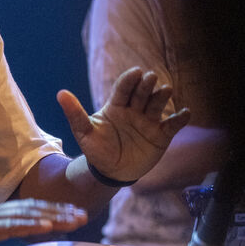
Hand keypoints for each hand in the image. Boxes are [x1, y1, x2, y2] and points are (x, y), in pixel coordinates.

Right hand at [0, 198, 86, 245]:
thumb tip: (2, 245)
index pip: (26, 210)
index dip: (50, 211)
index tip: (72, 214)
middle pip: (31, 208)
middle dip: (60, 211)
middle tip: (85, 214)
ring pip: (25, 214)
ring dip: (52, 215)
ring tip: (75, 218)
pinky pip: (7, 227)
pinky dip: (29, 224)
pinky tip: (46, 225)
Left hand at [57, 67, 189, 182]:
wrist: (111, 172)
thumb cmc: (97, 150)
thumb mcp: (84, 133)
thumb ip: (75, 114)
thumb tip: (60, 93)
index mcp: (116, 106)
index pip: (124, 88)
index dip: (129, 80)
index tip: (135, 72)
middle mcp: (134, 110)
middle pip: (142, 94)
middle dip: (146, 85)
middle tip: (151, 77)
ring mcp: (149, 121)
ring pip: (157, 105)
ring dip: (162, 96)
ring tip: (166, 89)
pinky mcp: (161, 135)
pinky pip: (172, 125)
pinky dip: (180, 119)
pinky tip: (185, 112)